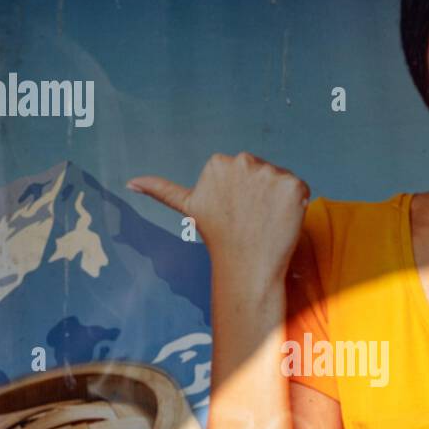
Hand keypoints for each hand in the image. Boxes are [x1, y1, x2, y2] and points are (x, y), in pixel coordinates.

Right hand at [129, 153, 308, 278]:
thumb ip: (160, 189)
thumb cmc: (220, 238)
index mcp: (218, 162)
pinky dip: (296, 205)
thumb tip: (128, 182)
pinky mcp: (293, 185)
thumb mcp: (188, 206)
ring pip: (279, 181)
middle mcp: (242, 161)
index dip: (241, 193)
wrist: (247, 267)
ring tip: (265, 221)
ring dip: (277, 199)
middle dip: (259, 192)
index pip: (241, 170)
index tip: (234, 212)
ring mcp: (269, 173)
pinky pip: (300, 189)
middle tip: (250, 219)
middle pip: (261, 171)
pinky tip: (283, 220)